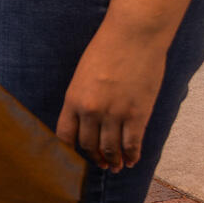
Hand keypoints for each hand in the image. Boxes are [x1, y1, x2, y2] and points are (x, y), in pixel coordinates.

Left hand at [57, 21, 169, 169]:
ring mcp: (115, 113)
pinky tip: (132, 160)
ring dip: (114, 161)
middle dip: (95, 158)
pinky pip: (132, 143)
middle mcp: (91, 110)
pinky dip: (132, 155)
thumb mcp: (84, 74)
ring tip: (117, 167)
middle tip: (102, 164)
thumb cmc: (108, 49)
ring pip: (111, 149)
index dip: (71, 150)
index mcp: (73, 99)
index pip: (65, 135)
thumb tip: (87, 119)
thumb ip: (83, 97)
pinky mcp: (138, 114)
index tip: (77, 155)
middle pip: (89, 145)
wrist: (134, 35)